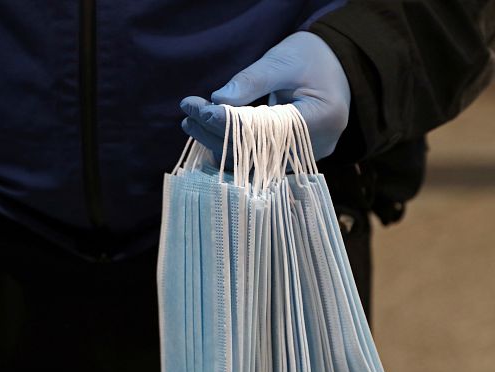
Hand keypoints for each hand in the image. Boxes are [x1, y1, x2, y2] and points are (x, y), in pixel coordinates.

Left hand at [180, 31, 350, 160]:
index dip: (226, 121)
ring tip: (191, 123)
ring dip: (219, 143)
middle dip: (216, 132)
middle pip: (255, 150)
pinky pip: (257, 161)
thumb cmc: (311, 58)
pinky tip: (208, 136)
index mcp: (321, 119)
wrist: (335, 67)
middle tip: (188, 115)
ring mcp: (303, 157)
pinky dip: (232, 149)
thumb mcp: (282, 60)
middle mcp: (314, 147)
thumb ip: (252, 80)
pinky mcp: (290, 159)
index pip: (263, 129)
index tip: (198, 109)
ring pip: (253, 161)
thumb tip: (217, 100)